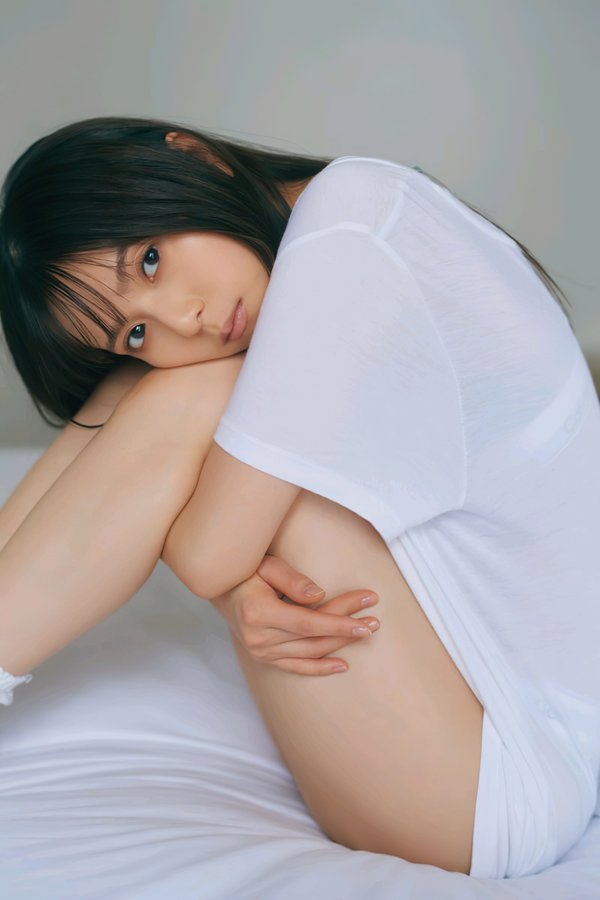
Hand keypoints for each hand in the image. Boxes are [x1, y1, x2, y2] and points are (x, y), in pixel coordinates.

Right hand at [208, 554, 379, 675]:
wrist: (218, 589)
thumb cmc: (244, 571)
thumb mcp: (266, 565)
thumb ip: (291, 578)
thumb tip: (318, 594)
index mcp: (258, 613)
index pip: (308, 622)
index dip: (339, 621)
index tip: (366, 613)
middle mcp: (258, 638)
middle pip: (313, 637)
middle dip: (347, 628)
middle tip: (375, 619)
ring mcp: (260, 652)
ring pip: (310, 652)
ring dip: (340, 643)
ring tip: (367, 631)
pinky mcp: (264, 658)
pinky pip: (296, 667)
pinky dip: (319, 668)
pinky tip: (342, 665)